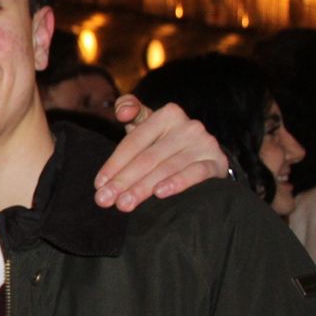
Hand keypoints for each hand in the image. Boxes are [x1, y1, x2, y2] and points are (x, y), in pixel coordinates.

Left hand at [94, 99, 228, 211]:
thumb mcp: (147, 125)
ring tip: (124, 204)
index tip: (99, 185)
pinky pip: (195, 173)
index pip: (134, 141)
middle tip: (105, 200)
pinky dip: (177, 183)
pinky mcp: (216, 162)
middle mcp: (188, 126)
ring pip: (167, 168)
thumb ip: (130, 111)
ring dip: (143, 188)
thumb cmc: (164, 142)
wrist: (203, 157)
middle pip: (148, 157)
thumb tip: (122, 112)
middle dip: (123, 181)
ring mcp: (204, 144)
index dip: (114, 163)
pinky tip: (160, 194)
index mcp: (167, 114)